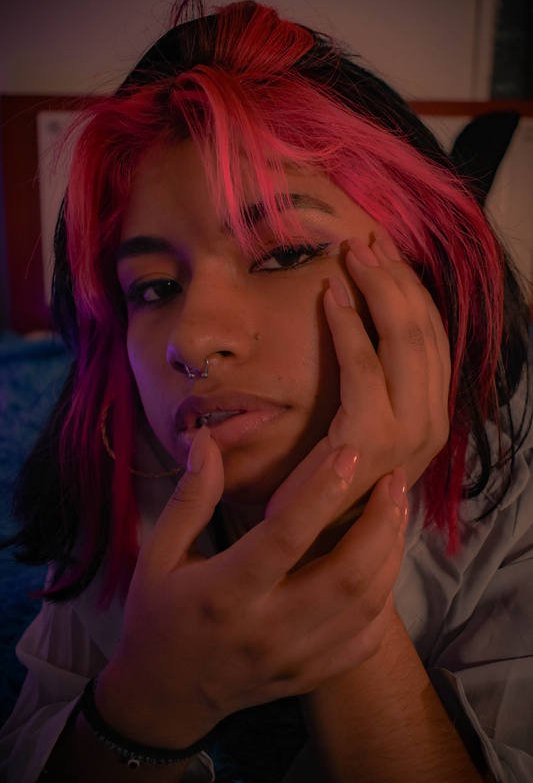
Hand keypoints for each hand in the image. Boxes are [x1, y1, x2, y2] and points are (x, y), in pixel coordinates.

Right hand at [95, 427, 406, 748]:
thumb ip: (190, 498)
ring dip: (390, 552)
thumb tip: (210, 441)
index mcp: (225, 592)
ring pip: (366, 606)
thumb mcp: (158, 554)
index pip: (285, 535)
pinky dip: (386, 597)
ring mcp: (294, 660)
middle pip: (346, 574)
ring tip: (396, 510)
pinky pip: (366, 639)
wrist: (164, 696)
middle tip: (394, 478)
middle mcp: (267, 629)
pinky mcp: (310, 676)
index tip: (349, 452)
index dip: (322, 490)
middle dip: (380, 520)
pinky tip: (384, 562)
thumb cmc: (157, 615)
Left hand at [270, 231, 450, 517]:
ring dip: (379, 291)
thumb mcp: (363, 429)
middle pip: (424, 333)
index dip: (413, 293)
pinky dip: (348, 325)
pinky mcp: (369, 440)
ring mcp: (407, 435)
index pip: (434, 341)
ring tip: (352, 255)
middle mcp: (431, 425)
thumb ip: (376, 389)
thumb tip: (367, 330)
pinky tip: (329, 295)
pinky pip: (362, 366)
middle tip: (368, 243)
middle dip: (398, 281)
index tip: (387, 256)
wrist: (309, 546)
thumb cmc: (328, 483)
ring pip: (404, 342)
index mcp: (432, 418)